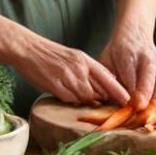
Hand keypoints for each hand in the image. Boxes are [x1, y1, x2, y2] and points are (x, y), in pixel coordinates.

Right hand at [15, 38, 129, 105]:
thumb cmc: (49, 54)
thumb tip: (102, 87)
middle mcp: (79, 69)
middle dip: (103, 100)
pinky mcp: (56, 87)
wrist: (27, 49)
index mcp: (85, 60)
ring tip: (74, 93)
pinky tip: (62, 92)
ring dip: (84, 100)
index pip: (108, 78)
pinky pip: (70, 100)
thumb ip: (87, 70)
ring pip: (85, 98)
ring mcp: (68, 78)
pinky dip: (69, 100)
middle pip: (99, 92)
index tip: (127, 101)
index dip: (119, 91)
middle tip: (105, 106)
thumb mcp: (73, 57)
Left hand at [99, 34, 155, 109]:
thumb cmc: (116, 55)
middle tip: (142, 109)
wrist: (134, 37)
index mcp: (126, 53)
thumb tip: (109, 100)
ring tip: (153, 110)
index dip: (131, 89)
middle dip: (147, 93)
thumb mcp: (105, 63)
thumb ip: (107, 80)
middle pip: (149, 74)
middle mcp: (146, 56)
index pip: (130, 72)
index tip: (131, 104)